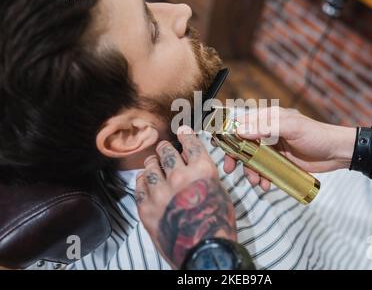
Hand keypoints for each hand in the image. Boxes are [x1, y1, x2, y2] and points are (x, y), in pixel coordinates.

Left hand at [136, 126, 236, 268]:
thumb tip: (190, 162)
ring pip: (151, 166)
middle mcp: (180, 178)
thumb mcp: (219, 193)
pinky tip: (146, 180)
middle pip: (167, 152)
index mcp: (202, 171)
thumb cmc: (216, 225)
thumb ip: (203, 175)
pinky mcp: (147, 208)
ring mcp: (160, 193)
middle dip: (166, 149)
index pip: (191, 144)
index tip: (182, 131)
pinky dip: (143, 180)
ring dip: (154, 163)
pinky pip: (139, 186)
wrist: (203, 252)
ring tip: (154, 163)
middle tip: (165, 149)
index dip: (186, 135)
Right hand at [223, 107, 354, 190]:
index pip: (242, 123)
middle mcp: (267, 132)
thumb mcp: (292, 127)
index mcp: (268, 118)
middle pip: (242, 144)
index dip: (229, 133)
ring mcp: (272, 149)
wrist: (336, 153)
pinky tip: (265, 184)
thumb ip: (266, 127)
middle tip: (230, 168)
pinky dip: (261, 178)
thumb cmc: (316, 135)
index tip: (219, 145)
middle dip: (235, 157)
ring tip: (255, 181)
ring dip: (249, 171)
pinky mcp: (278, 163)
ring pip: (252, 160)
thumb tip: (240, 130)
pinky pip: (263, 170)